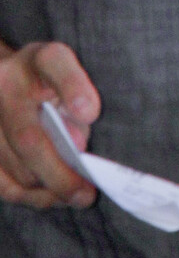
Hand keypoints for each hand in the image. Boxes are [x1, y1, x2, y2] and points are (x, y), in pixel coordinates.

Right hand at [0, 39, 100, 209]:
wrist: (6, 80)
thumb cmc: (50, 85)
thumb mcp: (70, 81)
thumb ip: (77, 101)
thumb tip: (74, 144)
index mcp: (37, 59)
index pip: (54, 62)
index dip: (73, 87)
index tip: (91, 113)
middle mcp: (4, 83)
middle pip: (28, 137)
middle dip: (60, 174)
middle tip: (86, 194)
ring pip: (15, 167)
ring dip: (47, 189)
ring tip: (74, 195)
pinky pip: (2, 183)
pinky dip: (29, 196)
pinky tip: (50, 198)